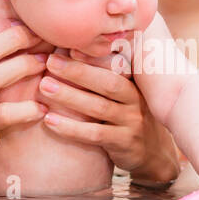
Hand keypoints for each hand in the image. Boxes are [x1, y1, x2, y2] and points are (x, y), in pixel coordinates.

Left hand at [38, 51, 177, 179]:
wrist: (154, 153)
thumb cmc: (128, 116)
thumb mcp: (124, 94)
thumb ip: (105, 76)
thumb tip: (70, 50)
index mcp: (135, 82)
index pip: (116, 64)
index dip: (93, 56)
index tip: (68, 46)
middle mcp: (136, 99)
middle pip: (108, 82)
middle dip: (78, 71)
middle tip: (51, 62)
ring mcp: (132, 122)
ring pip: (100, 107)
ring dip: (70, 96)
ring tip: (44, 87)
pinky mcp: (124, 143)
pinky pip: (95, 134)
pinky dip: (71, 128)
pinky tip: (49, 121)